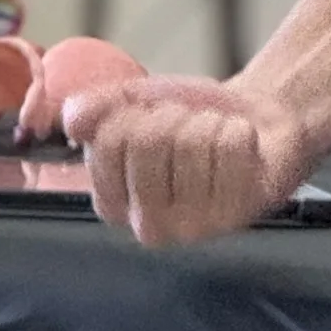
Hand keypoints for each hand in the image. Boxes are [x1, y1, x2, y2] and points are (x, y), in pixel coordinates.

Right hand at [70, 73, 314, 245]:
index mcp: (112, 202)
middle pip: (148, 139)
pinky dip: (239, 132)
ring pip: (192, 142)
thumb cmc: (193, 119)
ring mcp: (191, 228)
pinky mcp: (235, 216)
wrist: (257, 122)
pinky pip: (231, 147)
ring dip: (210, 124)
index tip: (153, 120)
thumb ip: (96, 108)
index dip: (138, 112)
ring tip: (215, 139)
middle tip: (189, 128)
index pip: (109, 139)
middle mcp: (146, 226)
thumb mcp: (135, 103)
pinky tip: (242, 149)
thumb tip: (73, 121)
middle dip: (175, 116)